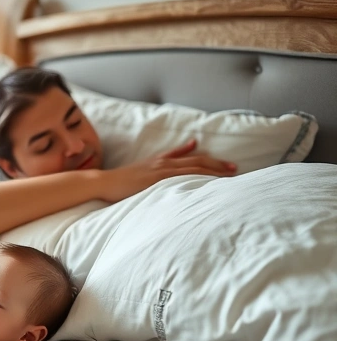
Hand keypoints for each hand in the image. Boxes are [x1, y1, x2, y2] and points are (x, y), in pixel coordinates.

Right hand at [98, 139, 236, 202]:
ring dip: (213, 171)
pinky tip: (209, 181)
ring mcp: (161, 171)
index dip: (210, 160)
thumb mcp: (141, 171)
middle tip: (235, 169)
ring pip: (194, 168)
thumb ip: (157, 169)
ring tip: (230, 175)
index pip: (191, 157)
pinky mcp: (157, 180)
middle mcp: (164, 163)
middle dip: (218, 165)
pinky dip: (198, 178)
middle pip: (198, 162)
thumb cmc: (120, 182)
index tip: (226, 165)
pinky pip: (182, 177)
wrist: (104, 182)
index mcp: (160, 161)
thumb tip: (170, 174)